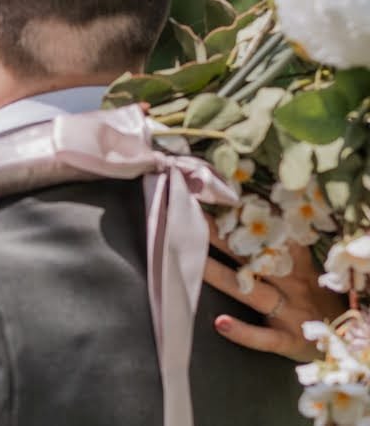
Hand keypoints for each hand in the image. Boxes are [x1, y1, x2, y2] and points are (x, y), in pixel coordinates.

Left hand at [202, 213, 345, 361]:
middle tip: (191, 219)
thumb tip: (256, 209)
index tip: (221, 197)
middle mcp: (293, 284)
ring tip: (194, 263)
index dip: (247, 216)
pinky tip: (220, 323)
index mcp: (297, 264)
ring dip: (221, 276)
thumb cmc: (314, 299)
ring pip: (251, 291)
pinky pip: (263, 337)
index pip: (271, 235)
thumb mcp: (303, 269)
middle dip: (222, 238)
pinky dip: (243, 332)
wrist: (345, 340)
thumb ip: (282, 246)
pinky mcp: (288, 340)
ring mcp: (291, 313)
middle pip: (252, 258)